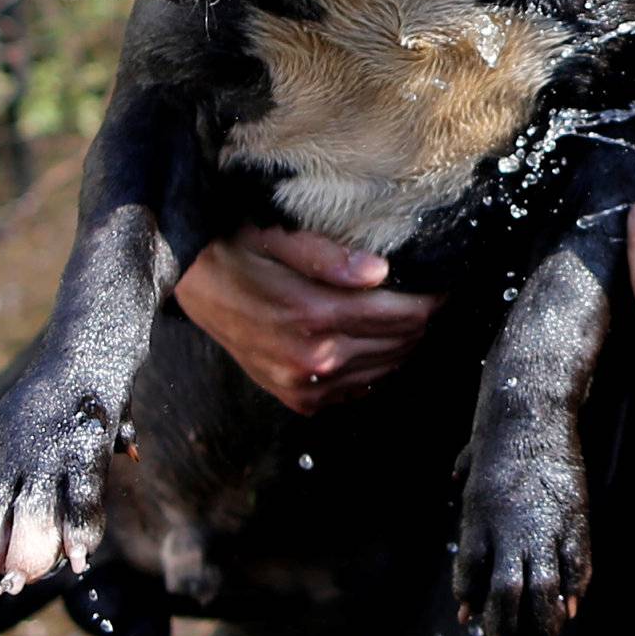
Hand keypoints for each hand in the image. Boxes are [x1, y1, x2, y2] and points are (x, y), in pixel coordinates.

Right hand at [173, 227, 442, 412]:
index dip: (430, 298)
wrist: (191, 284)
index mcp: (312, 314)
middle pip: (400, 344)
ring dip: (401, 345)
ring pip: (385, 370)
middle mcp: (312, 359)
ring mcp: (304, 385)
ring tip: (404, 316)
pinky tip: (371, 343)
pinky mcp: (297, 399)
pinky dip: (374, 368)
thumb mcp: (278, 236)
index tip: (443, 282)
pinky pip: (357, 390)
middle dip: (420, 320)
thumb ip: (328, 257)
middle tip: (427, 295)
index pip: (401, 314)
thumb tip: (381, 274)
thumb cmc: (236, 249)